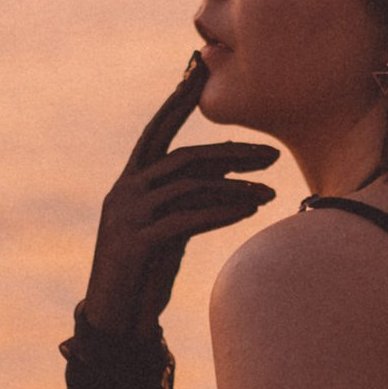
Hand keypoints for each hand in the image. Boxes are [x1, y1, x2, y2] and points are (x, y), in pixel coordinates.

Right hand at [80, 58, 278, 338]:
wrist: (115, 319)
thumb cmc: (145, 271)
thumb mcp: (167, 225)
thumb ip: (188, 195)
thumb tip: (230, 170)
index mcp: (130, 181)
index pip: (158, 130)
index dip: (179, 100)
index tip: (200, 69)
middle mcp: (126, 191)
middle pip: (185, 158)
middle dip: (231, 153)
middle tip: (272, 154)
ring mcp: (129, 216)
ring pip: (191, 188)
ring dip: (236, 187)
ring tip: (271, 192)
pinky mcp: (137, 242)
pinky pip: (188, 219)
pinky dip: (223, 211)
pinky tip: (250, 209)